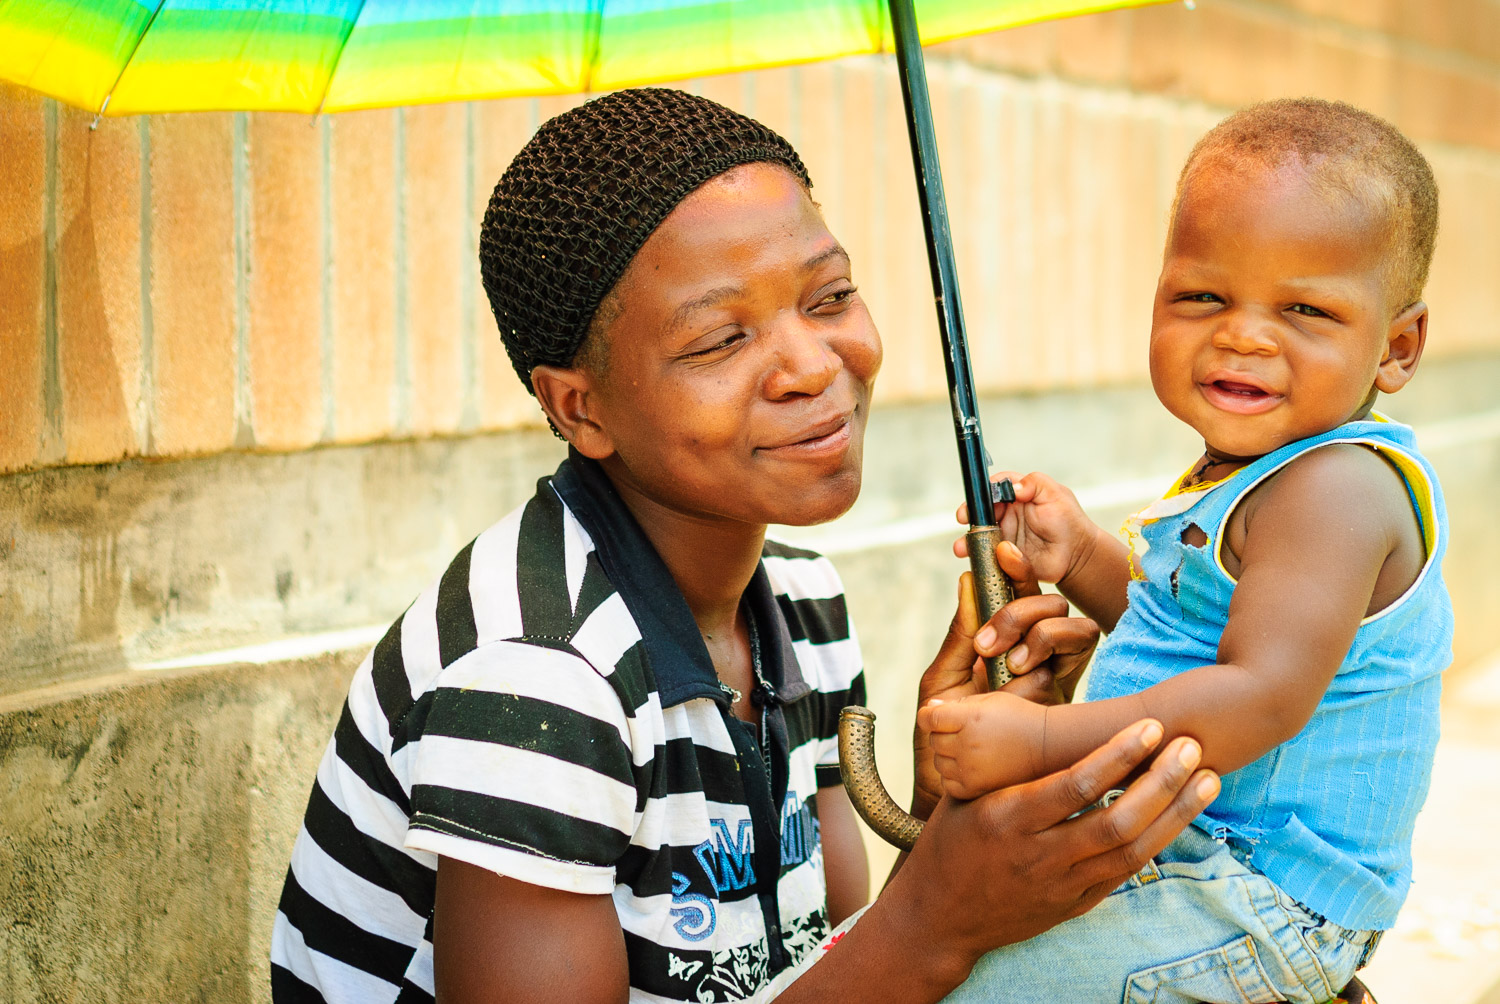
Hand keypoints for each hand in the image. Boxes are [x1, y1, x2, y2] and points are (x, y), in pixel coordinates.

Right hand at [875, 720, 1220, 983]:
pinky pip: (1124, 873)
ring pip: (1132, 850)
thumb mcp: (964, 796)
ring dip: (1175, 814)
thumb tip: (1025, 703)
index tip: (1151, 726)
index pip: (1076, 784)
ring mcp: (1060, 885)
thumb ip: (1003, 765)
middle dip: (1161, 782)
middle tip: (1192, 747)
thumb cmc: (949, 843)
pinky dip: (1156, 843)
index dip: (1119, 755)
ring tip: (1206, 780)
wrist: (938, 920)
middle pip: (1117, 819)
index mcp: (1007, 818)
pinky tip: (1178, 817)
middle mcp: (1038, 855)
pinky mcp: (1074, 906)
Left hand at [912, 544, 1098, 817]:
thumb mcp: (943, 680)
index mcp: (1003, 641)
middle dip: (1022, 610)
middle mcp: (1035, 653)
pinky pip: (1077, 662)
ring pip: (1075, 628)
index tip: (1001, 551)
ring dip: (1042, 635)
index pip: (1018, 593)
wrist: (954, 788)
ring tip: (1010, 664)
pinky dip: (1049, 663)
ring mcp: (1054, 675)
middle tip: (988, 644)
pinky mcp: (1066, 700)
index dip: (1016, 568)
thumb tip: (968, 579)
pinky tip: (1023, 681)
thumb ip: (961, 634)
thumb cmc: (943, 735)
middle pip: (1051, 604)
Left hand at [919, 691, 1046, 797]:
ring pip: (939, 762)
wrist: (1051, 747)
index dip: (929, 715)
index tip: (937, 716)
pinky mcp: (976, 789)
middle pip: (933, 740)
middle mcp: (967, 744)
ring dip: (948, 756)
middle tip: (965, 733)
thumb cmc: (1021, 718)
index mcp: (970, 718)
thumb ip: (958, 703)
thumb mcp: (991, 700)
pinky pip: (948, 784)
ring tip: (972, 750)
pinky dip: (954, 777)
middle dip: (943, 734)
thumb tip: (930, 707)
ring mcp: (970, 769)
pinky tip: (971, 768)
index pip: (928, 717)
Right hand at [956, 471, 1100, 589]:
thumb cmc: (1068, 521)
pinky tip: (974, 560)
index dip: (981, 493)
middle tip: (963, 521)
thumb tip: (1012, 487)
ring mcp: (1002, 535)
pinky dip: (977, 558)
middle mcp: (1005, 514)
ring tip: (962, 548)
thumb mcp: (1055, 494)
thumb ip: (1034, 483)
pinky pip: (986, 555)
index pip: (992, 489)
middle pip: (979, 511)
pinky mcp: (1003, 556)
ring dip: (967, 540)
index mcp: (1015, 496)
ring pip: (978, 535)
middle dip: (968, 516)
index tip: (976, 501)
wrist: (1076, 556)